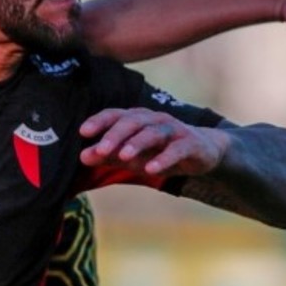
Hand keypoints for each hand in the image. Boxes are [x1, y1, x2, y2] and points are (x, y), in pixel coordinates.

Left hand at [79, 107, 227, 177]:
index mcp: (136, 119)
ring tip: (123, 157)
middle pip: (132, 122)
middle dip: (115, 135)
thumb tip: (81, 157)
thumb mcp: (131, 155)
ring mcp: (174, 129)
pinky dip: (164, 159)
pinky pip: (176, 149)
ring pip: (153, 132)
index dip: (99, 121)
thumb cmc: (159, 151)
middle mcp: (153, 119)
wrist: (203, 151)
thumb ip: (107, 155)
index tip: (83, 132)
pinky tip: (152, 170)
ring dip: (137, 144)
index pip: (115, 115)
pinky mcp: (191, 143)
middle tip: (101, 150)